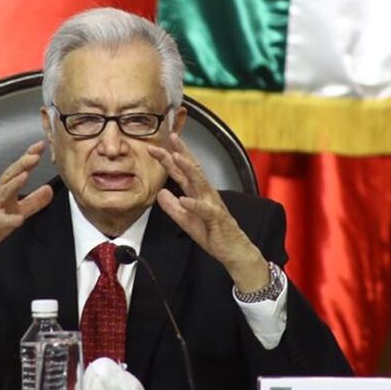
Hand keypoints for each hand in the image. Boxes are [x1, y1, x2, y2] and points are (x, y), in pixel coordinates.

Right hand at [0, 140, 53, 277]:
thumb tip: (49, 189)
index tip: (41, 145)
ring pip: (1, 193)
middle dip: (22, 164)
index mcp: (4, 189)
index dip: (28, 157)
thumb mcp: (16, 211)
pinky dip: (8, 219)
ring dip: (13, 184)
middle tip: (35, 154)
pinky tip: (18, 219)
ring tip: (25, 176)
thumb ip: (34, 201)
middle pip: (9, 176)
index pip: (17, 170)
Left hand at [147, 133, 268, 292]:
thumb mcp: (186, 221)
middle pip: (192, 169)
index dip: (170, 159)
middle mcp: (206, 194)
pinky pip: (205, 210)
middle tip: (170, 138)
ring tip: (176, 158)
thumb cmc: (213, 234)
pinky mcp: (216, 219)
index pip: (182, 172)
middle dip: (181, 153)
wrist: (234, 250)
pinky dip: (194, 204)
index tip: (156, 147)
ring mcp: (212, 204)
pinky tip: (184, 199)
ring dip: (188, 169)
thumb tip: (160, 193)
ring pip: (200, 183)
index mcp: (198, 194)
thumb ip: (172, 208)